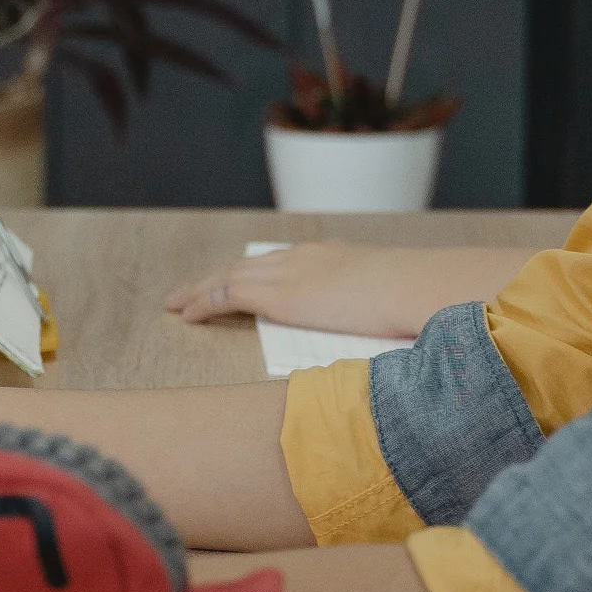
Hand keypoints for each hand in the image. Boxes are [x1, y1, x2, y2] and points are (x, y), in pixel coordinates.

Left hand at [165, 242, 417, 336]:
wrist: (411, 288)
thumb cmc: (414, 302)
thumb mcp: (389, 304)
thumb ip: (373, 313)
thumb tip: (382, 333)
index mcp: (330, 258)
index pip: (279, 263)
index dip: (253, 274)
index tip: (238, 284)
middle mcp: (303, 258)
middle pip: (247, 264)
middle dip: (216, 276)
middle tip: (190, 291)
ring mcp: (289, 273)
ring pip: (229, 275)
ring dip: (201, 289)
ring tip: (178, 303)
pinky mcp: (279, 294)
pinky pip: (228, 293)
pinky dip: (205, 302)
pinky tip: (187, 314)